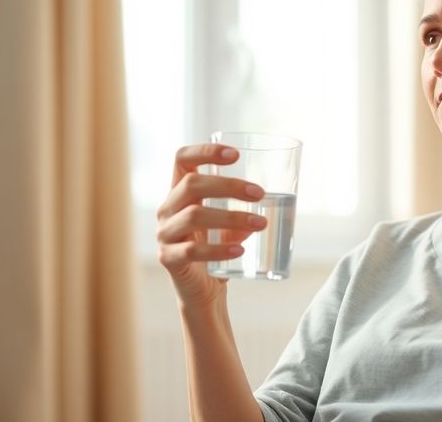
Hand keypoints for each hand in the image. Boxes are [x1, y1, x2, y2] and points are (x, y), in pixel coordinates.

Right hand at [156, 143, 267, 306]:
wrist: (202, 290)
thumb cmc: (217, 248)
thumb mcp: (231, 223)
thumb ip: (244, 207)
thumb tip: (276, 197)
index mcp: (179, 192)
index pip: (182, 159)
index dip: (205, 151)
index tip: (236, 155)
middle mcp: (167, 209)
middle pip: (191, 184)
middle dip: (228, 186)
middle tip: (260, 194)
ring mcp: (165, 234)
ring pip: (194, 216)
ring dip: (231, 217)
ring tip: (261, 224)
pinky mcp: (169, 259)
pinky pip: (192, 250)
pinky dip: (218, 249)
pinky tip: (239, 250)